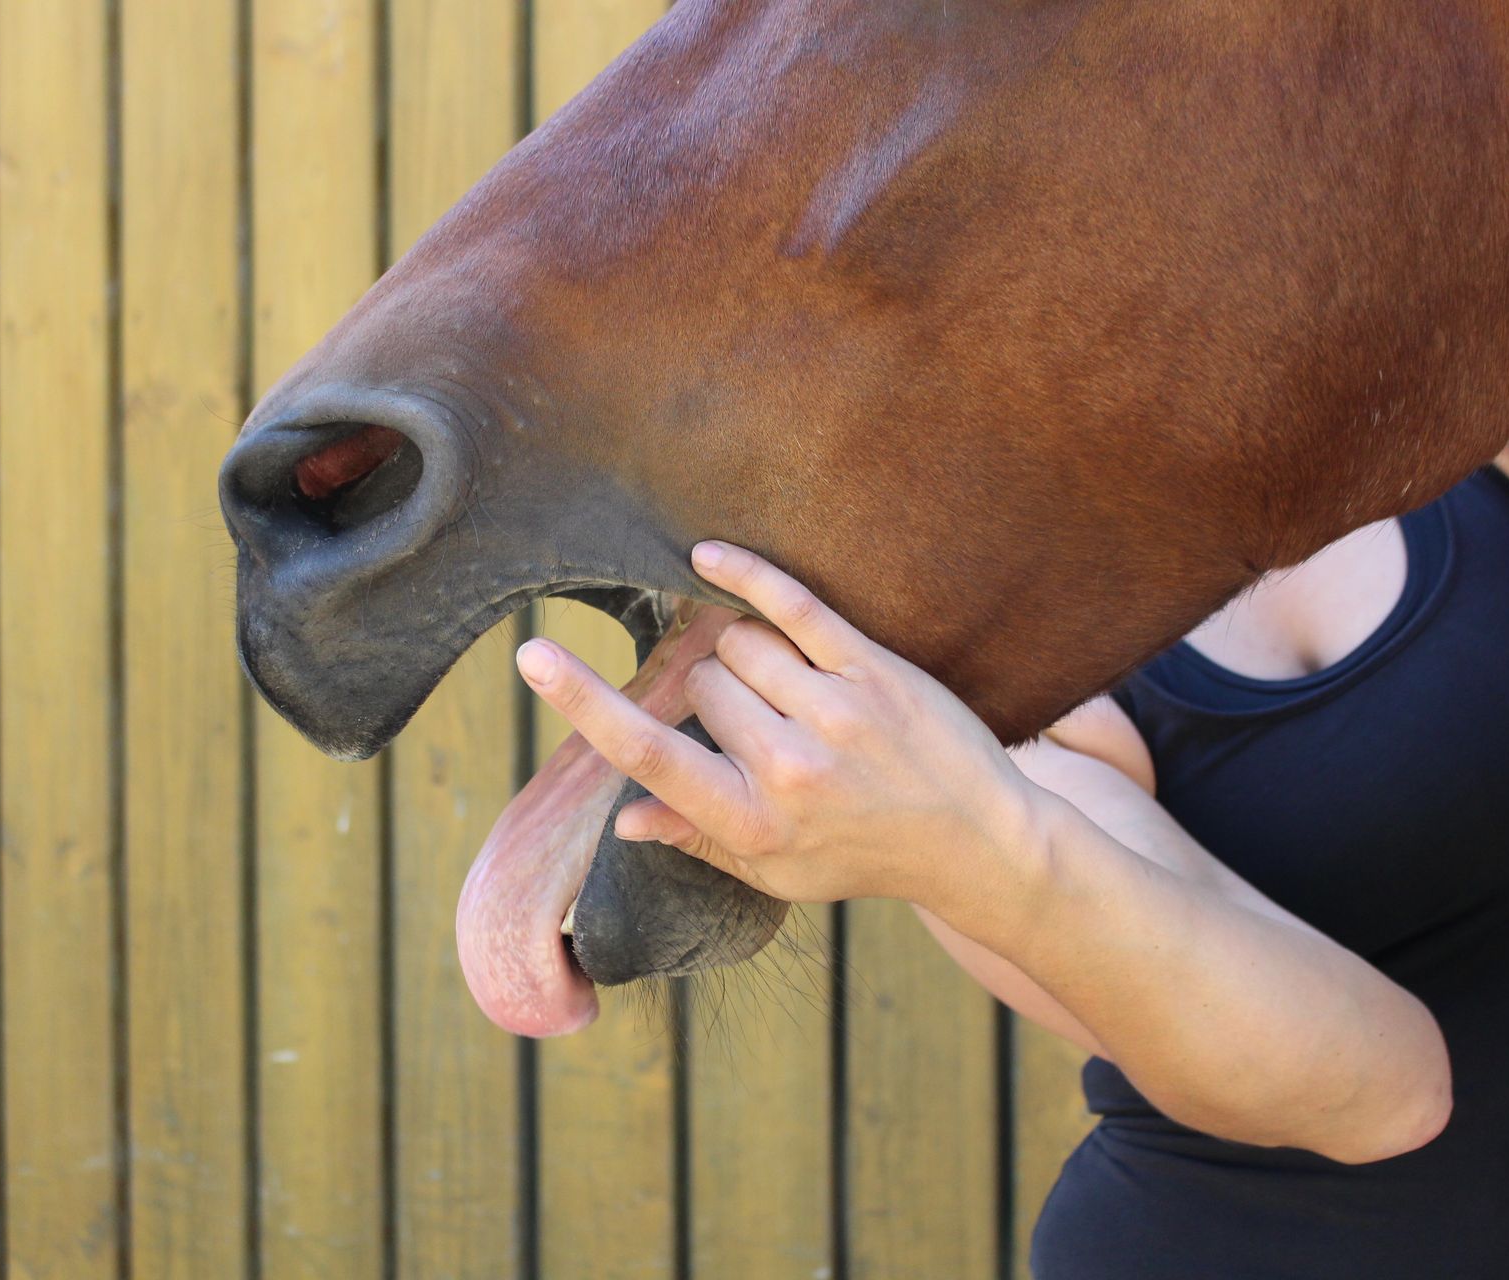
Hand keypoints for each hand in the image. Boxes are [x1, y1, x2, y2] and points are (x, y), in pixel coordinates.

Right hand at [515, 541, 1036, 907]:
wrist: (975, 841)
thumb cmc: (862, 857)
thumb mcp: (774, 871)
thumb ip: (697, 839)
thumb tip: (623, 818)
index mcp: (747, 821)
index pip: (645, 754)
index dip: (582, 702)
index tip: (533, 656)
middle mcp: (785, 769)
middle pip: (699, 683)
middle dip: (712, 693)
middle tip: (759, 725)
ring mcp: (833, 716)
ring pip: (738, 645)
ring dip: (746, 656)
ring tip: (792, 696)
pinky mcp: (873, 672)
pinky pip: (794, 606)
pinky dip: (746, 574)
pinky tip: (710, 557)